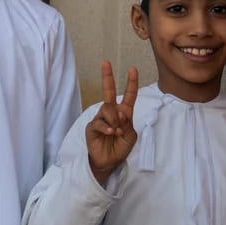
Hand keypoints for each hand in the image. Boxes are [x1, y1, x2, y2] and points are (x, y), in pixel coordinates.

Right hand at [85, 60, 137, 183]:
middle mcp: (111, 113)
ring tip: (116, 132)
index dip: (131, 83)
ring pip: (107, 110)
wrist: (109, 162)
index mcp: (124, 113)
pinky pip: (99, 122)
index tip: (132, 69)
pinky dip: (107, 128)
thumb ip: (126, 123)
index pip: (128, 95)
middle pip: (109, 92)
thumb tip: (119, 113)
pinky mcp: (92, 127)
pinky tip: (110, 133)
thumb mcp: (130, 135)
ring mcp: (101, 119)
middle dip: (107, 76)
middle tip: (105, 62)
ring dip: (114, 120)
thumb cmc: (121, 148)